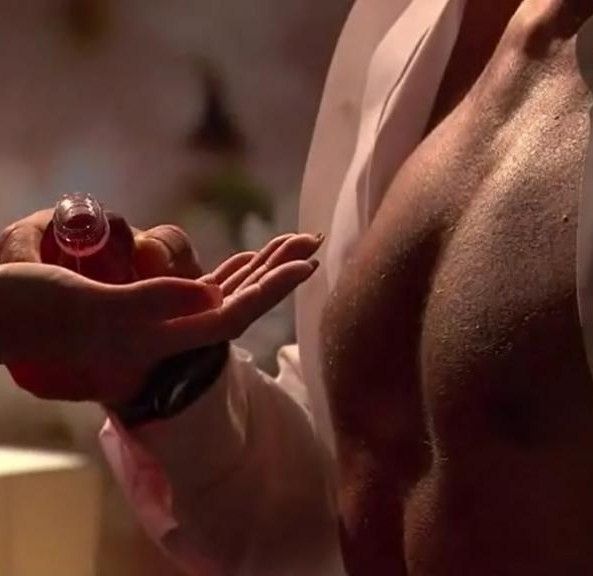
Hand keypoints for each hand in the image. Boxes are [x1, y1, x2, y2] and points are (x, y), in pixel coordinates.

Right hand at [0, 210, 321, 403]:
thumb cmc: (29, 312)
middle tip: (312, 241)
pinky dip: (225, 271)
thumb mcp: (85, 305)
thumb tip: (206, 298)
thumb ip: (147, 305)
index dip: (271, 290)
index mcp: (155, 339)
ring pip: (222, 292)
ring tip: (292, 243)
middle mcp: (166, 334)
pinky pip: (199, 288)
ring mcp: (159, 320)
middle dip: (276, 272)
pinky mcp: (146, 305)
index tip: (305, 263)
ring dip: (258, 267)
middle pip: (237, 302)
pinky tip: (247, 260)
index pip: (230, 315)